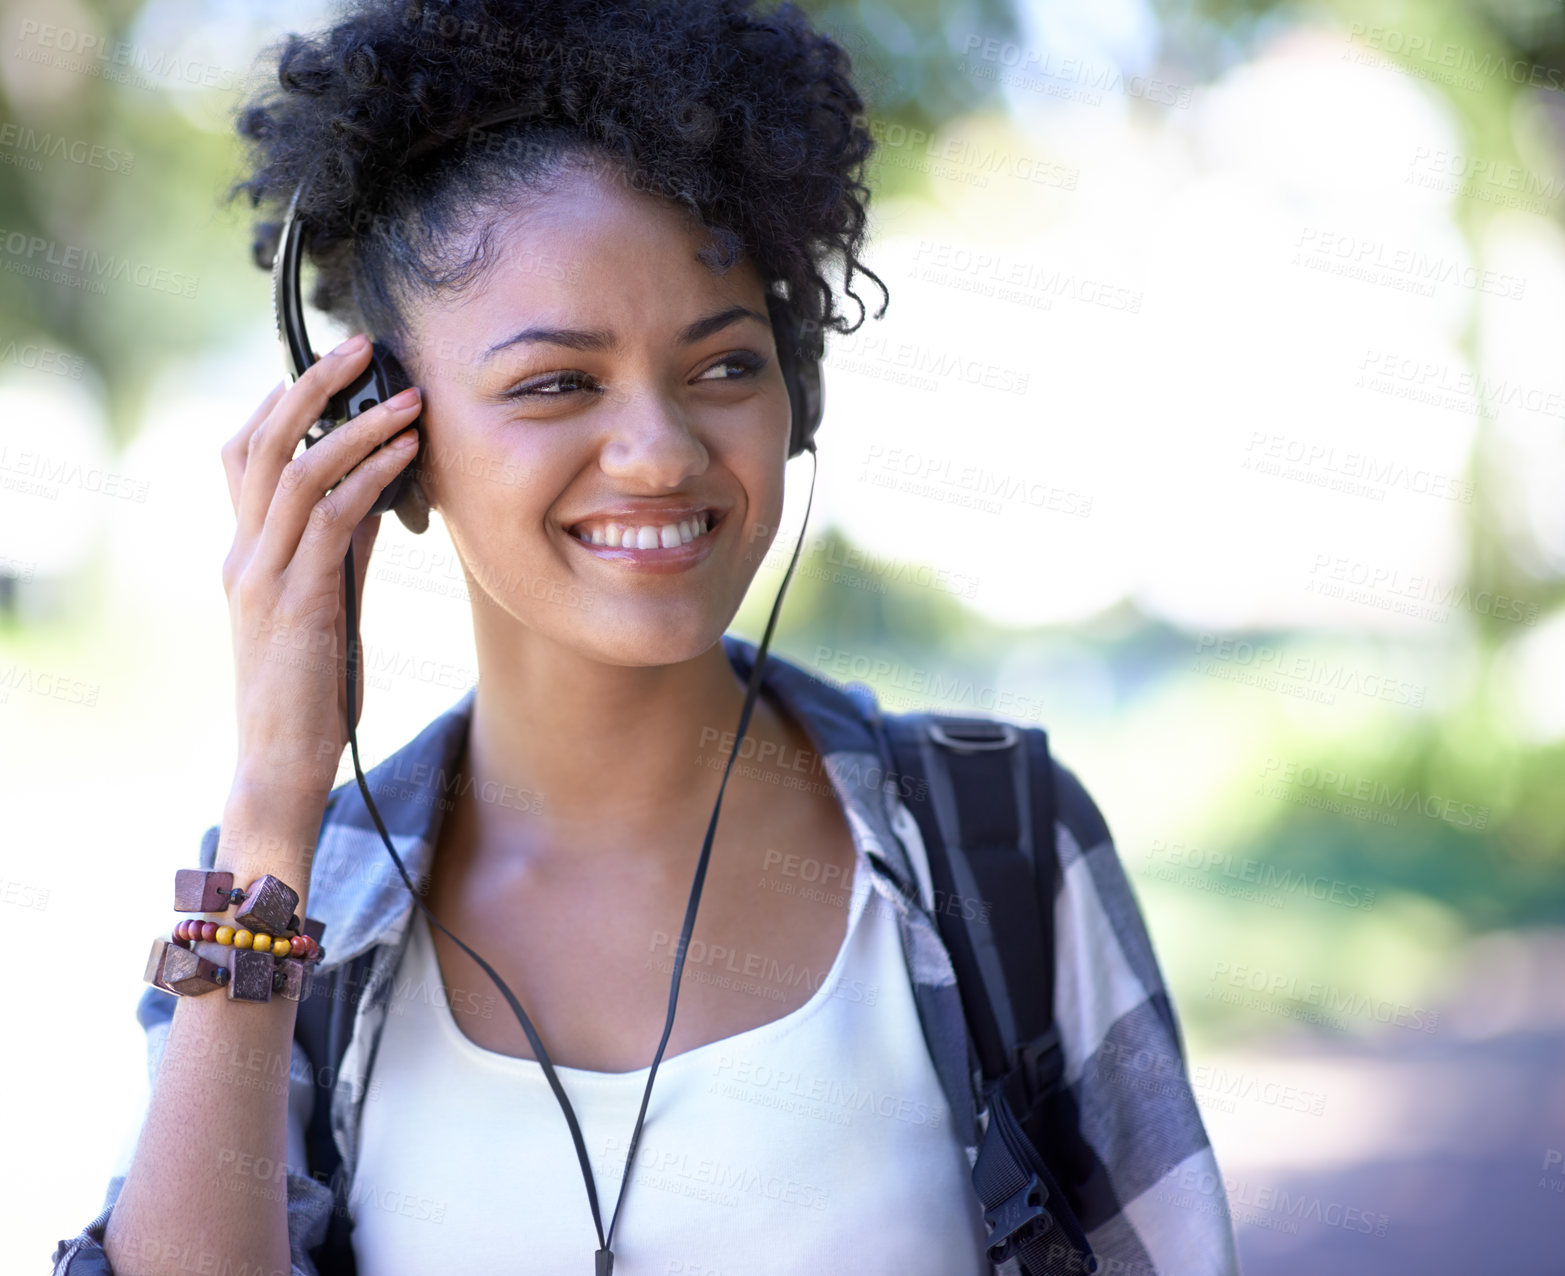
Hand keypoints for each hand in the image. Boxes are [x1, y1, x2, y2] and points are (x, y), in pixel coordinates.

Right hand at [219, 333, 421, 798]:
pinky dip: (369, 476)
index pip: (245, 454)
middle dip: (312, 385)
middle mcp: (243, 551)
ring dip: (355, 424)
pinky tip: (407, 454)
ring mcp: (263, 573)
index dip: (283, 402)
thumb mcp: (327, 601)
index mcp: (245, 550)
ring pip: (296, 469)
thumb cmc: (309, 687)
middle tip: (362, 347)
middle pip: (261, 441)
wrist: (282, 761)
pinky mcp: (297, 598)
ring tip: (408, 396)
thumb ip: (344, 547)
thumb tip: (381, 494)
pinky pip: (330, 517)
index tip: (334, 369)